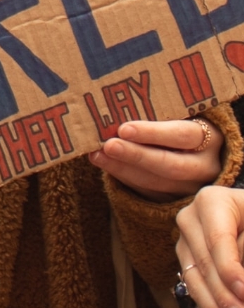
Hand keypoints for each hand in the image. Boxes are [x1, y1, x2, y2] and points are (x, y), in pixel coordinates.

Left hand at [95, 117, 224, 198]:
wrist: (195, 147)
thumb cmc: (179, 120)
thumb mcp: (177, 112)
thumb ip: (154, 111)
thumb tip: (115, 108)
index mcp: (210, 138)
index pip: (183, 135)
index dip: (153, 133)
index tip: (124, 129)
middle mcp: (206, 166)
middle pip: (172, 165)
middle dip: (137, 156)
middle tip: (109, 145)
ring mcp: (193, 186)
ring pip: (158, 183)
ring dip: (124, 169)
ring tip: (97, 155)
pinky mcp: (177, 199)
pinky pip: (150, 193)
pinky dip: (125, 179)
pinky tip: (106, 164)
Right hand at [178, 185, 243, 307]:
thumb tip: (240, 282)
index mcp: (211, 202)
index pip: (219, 240)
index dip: (231, 270)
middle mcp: (190, 218)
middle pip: (205, 263)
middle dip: (225, 296)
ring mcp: (184, 239)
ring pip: (195, 278)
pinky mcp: (186, 258)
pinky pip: (194, 285)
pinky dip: (212, 307)